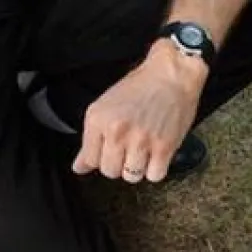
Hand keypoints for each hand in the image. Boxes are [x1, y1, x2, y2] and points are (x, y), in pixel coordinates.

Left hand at [72, 39, 206, 182]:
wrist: (172, 74)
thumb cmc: (141, 86)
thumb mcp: (106, 106)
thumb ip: (91, 138)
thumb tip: (79, 168)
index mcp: (98, 119)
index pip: (90, 160)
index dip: (100, 158)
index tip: (110, 151)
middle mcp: (117, 131)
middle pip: (110, 171)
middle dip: (118, 165)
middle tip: (128, 150)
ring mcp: (141, 141)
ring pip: (131, 176)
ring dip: (137, 168)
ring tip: (143, 152)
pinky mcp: (164, 147)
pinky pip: (155, 176)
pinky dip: (156, 170)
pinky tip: (157, 156)